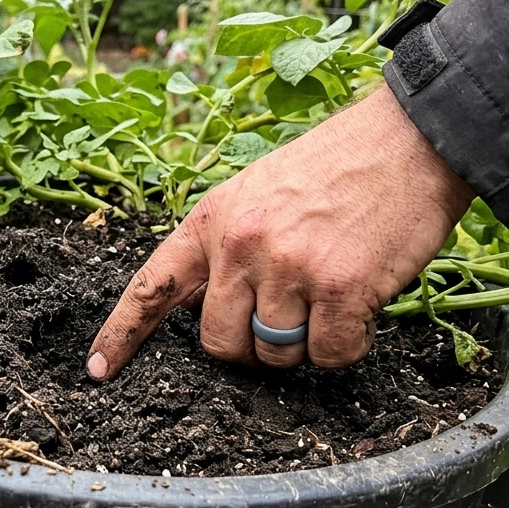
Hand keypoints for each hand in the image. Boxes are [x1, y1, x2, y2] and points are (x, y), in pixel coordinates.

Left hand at [87, 84, 474, 379]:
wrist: (410, 138)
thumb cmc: (335, 167)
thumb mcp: (255, 191)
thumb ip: (224, 246)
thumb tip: (203, 307)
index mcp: (212, 220)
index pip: (151, 286)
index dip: (121, 332)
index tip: (98, 369)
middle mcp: (241, 245)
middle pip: (218, 342)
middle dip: (248, 345)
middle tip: (285, 317)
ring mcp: (289, 267)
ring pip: (275, 355)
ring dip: (302, 344)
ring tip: (328, 295)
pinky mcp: (340, 288)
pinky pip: (328, 355)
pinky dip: (345, 346)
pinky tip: (358, 308)